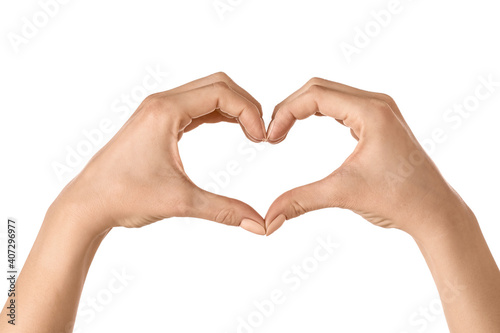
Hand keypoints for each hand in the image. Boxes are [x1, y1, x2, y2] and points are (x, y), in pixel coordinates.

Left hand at [53, 72, 266, 234]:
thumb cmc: (124, 197)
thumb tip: (259, 225)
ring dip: (232, 107)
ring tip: (251, 131)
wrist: (87, 204)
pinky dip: (216, 113)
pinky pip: (194, 107)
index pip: (222, 93)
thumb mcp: (181, 202)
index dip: (250, 112)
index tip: (262, 138)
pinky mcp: (156, 122)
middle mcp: (161, 103)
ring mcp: (157, 110)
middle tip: (261, 132)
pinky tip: (230, 127)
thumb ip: (224, 210)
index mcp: (166, 111)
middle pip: (217, 84)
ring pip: (205, 93)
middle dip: (245, 104)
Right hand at [265, 78, 470, 237]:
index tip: (271, 138)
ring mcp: (379, 110)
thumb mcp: (343, 194)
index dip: (286, 113)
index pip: (315, 95)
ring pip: (329, 94)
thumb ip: (300, 201)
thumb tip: (268, 220)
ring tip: (283, 131)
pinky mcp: (379, 121)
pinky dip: (318, 112)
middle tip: (273, 134)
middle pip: (319, 88)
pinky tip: (305, 127)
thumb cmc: (399, 200)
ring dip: (303, 109)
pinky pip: (341, 105)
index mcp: (371, 112)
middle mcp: (377, 103)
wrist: (434, 212)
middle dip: (290, 108)